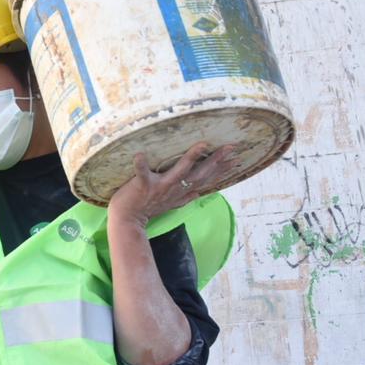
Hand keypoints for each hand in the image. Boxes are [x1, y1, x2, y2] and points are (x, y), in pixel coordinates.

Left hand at [107, 142, 238, 229]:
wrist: (127, 220)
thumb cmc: (148, 208)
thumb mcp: (171, 204)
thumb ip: (185, 197)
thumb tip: (199, 193)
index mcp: (181, 191)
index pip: (206, 179)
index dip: (222, 170)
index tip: (237, 158)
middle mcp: (175, 188)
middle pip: (199, 173)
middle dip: (215, 160)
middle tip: (230, 147)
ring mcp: (160, 187)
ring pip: (180, 171)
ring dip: (191, 158)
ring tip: (202, 144)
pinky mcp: (143, 185)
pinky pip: (142, 173)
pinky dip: (140, 164)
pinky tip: (140, 154)